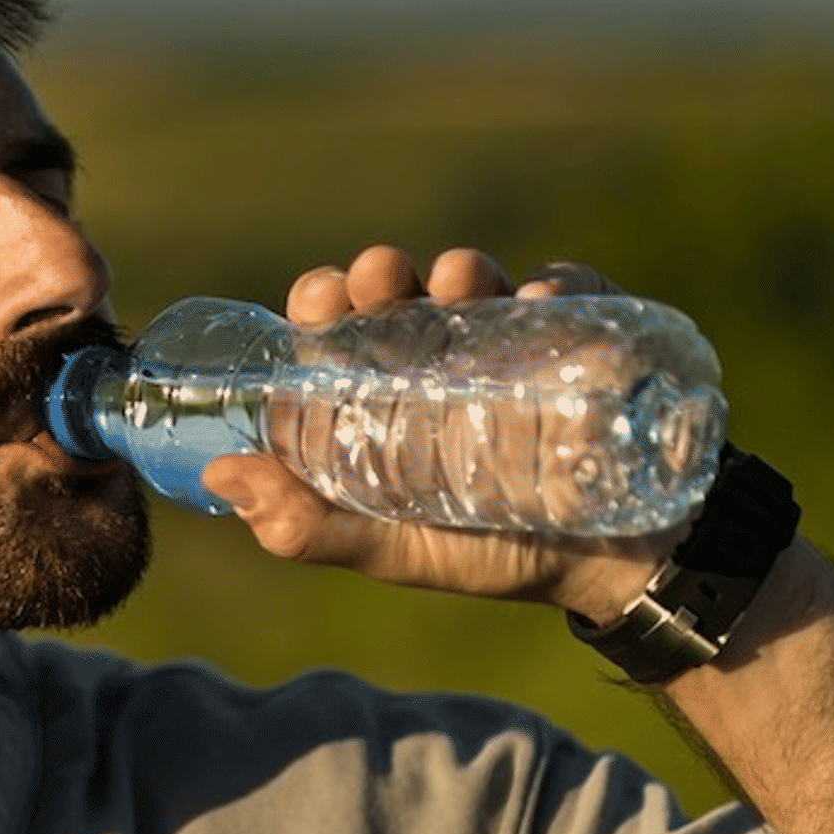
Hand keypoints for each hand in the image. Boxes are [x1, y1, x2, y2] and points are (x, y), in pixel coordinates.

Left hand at [200, 244, 673, 617]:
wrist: (612, 564)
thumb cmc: (493, 552)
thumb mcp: (393, 549)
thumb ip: (308, 526)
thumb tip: (220, 473)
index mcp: (385, 396)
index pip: (338, 330)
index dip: (322, 304)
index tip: (320, 298)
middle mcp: (442, 357)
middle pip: (398, 292)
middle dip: (382, 272)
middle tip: (382, 278)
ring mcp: (514, 340)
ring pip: (476, 280)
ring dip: (462, 269)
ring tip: (463, 283)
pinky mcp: (586, 332)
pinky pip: (566, 290)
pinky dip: (552, 284)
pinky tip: (541, 299)